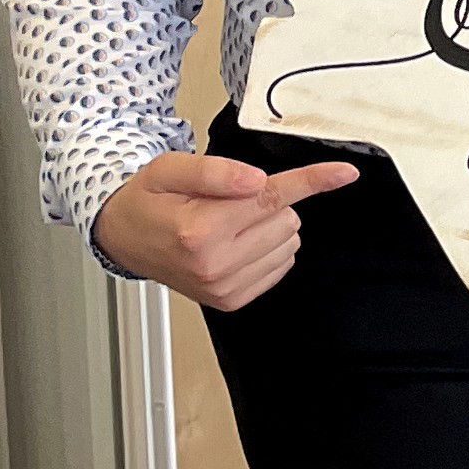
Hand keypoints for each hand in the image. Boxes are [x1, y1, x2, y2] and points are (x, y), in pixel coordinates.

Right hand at [91, 146, 357, 310]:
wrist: (123, 237)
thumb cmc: (147, 201)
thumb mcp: (169, 169)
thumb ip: (216, 171)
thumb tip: (259, 181)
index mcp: (199, 230)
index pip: (271, 197)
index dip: (312, 180)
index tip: (346, 173)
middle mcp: (215, 264)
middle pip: (285, 217)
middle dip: (265, 201)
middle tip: (223, 202)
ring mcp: (224, 287)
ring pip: (288, 241)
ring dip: (267, 225)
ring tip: (223, 222)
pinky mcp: (232, 300)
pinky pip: (280, 264)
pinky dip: (267, 248)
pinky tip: (232, 242)